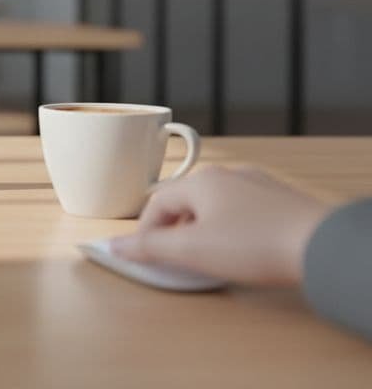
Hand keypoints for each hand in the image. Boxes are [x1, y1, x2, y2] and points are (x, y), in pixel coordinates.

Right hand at [111, 165, 330, 285]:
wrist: (320, 246)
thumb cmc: (256, 244)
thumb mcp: (192, 250)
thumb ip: (149, 248)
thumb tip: (113, 245)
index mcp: (200, 181)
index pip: (155, 203)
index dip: (144, 232)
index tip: (145, 256)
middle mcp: (227, 175)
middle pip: (184, 202)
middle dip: (173, 231)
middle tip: (176, 260)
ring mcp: (256, 186)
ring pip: (214, 207)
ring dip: (202, 230)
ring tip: (210, 258)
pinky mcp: (279, 202)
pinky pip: (241, 212)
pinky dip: (231, 230)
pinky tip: (243, 251)